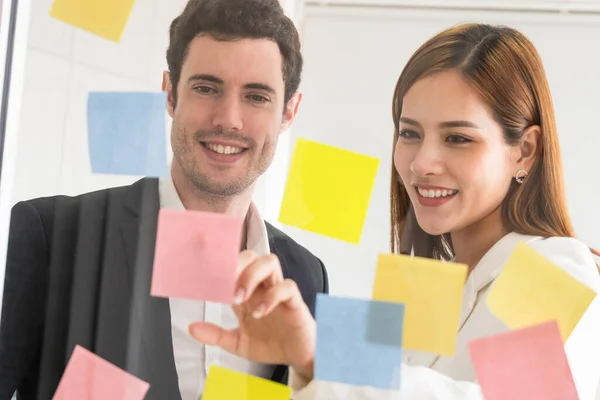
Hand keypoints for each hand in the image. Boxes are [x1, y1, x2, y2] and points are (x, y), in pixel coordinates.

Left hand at [189, 250, 315, 378]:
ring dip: (252, 275)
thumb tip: (191, 327)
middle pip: (251, 256)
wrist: (297, 357)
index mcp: (248, 293)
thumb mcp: (237, 343)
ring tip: (240, 297)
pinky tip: (259, 312)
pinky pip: (287, 287)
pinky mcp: (295, 302)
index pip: (234, 267)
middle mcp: (263, 287)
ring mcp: (279, 292)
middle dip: (236, 265)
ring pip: (270, 262)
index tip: (206, 279)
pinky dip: (271, 297)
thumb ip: (216, 335)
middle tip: (225, 287)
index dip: (221, 268)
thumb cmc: (270, 344)